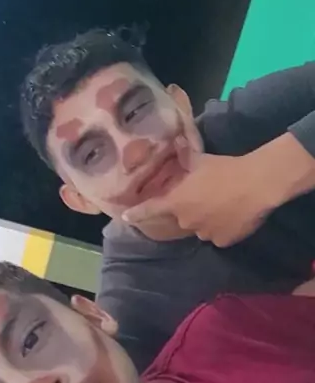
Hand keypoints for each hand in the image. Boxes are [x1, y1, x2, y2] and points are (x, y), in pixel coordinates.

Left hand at [123, 151, 272, 246]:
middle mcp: (186, 221)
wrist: (256, 184)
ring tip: (225, 204)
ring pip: (202, 228)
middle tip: (207, 195)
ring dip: (208, 219)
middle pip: (183, 217)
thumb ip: (185, 155)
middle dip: (191, 209)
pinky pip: (219, 236)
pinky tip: (235, 215)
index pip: (150, 209)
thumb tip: (177, 140)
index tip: (126, 217)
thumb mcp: (201, 160)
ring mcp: (204, 234)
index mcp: (176, 202)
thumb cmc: (224, 169)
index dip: (136, 214)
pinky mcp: (223, 241)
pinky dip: (224, 228)